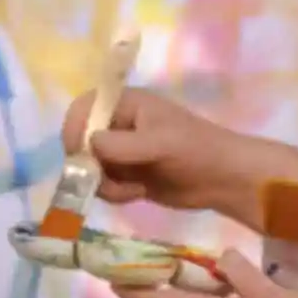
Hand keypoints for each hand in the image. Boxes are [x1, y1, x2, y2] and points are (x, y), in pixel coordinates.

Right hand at [59, 85, 256, 216]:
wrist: (222, 179)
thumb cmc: (195, 150)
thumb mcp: (160, 143)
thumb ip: (123, 145)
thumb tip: (89, 144)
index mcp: (125, 103)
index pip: (84, 108)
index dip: (75, 129)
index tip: (78, 155)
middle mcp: (117, 124)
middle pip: (81, 140)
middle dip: (89, 164)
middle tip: (104, 180)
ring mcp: (120, 151)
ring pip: (89, 167)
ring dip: (104, 183)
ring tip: (132, 189)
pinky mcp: (125, 175)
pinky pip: (102, 184)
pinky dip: (114, 192)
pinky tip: (137, 193)